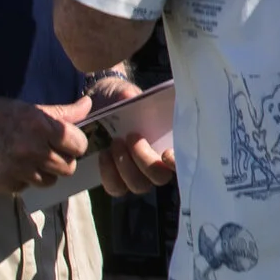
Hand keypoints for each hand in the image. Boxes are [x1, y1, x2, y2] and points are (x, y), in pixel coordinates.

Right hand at [0, 91, 91, 195]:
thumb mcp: (27, 108)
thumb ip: (61, 112)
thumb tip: (88, 105)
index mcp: (41, 126)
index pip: (78, 145)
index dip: (75, 144)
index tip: (67, 142)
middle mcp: (32, 149)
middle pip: (68, 167)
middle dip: (62, 161)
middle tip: (48, 152)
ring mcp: (17, 169)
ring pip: (49, 181)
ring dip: (44, 173)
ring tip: (28, 159)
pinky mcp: (3, 185)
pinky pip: (25, 187)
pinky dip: (22, 180)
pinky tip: (8, 166)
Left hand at [84, 74, 176, 198]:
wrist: (96, 104)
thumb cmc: (118, 98)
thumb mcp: (124, 91)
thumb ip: (129, 94)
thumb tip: (129, 98)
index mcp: (168, 140)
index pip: (183, 162)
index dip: (177, 163)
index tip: (166, 152)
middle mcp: (157, 163)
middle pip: (159, 177)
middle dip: (144, 159)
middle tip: (131, 136)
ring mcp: (138, 175)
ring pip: (138, 185)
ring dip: (125, 166)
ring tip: (115, 142)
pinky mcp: (117, 181)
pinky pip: (116, 188)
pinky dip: (108, 173)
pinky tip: (104, 154)